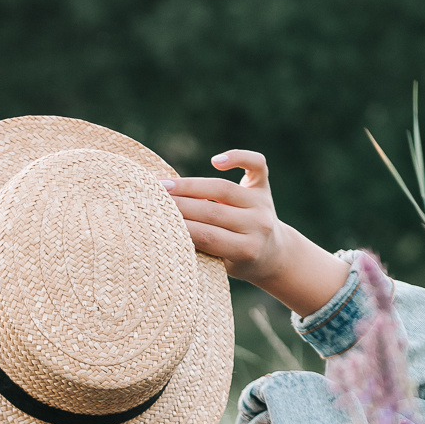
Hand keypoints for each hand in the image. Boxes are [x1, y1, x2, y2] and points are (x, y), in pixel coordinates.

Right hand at [162, 150, 350, 316]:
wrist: (273, 255)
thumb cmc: (237, 263)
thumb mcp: (221, 266)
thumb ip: (201, 250)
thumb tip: (162, 231)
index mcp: (247, 250)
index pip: (208, 237)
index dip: (181, 228)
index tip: (154, 222)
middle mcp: (258, 225)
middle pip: (212, 211)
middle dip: (179, 206)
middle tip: (150, 200)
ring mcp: (263, 204)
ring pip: (223, 188)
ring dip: (190, 185)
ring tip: (163, 185)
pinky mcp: (264, 186)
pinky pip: (256, 164)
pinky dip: (238, 157)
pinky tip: (215, 161)